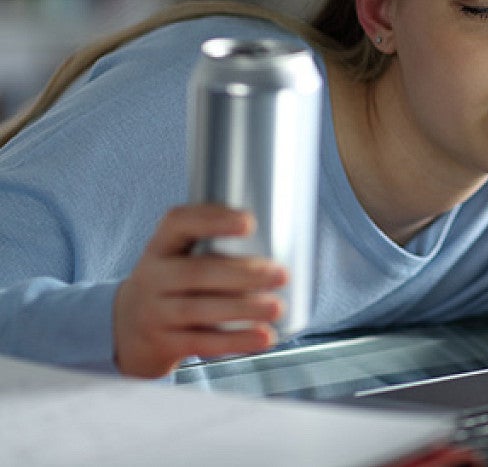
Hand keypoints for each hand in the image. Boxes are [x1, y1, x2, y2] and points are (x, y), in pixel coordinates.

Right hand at [112, 205, 287, 377]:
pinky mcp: (163, 344)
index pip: (178, 223)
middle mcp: (152, 277)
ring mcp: (154, 313)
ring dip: (243, 308)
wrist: (125, 331)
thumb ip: (215, 248)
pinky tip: (263, 337)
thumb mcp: (177, 258)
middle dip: (242, 273)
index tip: (249, 221)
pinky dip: (236, 341)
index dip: (212, 219)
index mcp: (160, 247)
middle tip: (280, 274)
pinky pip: (202, 342)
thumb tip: (286, 242)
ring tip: (277, 307)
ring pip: (199, 310)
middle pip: (196, 272)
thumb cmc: (171, 286)